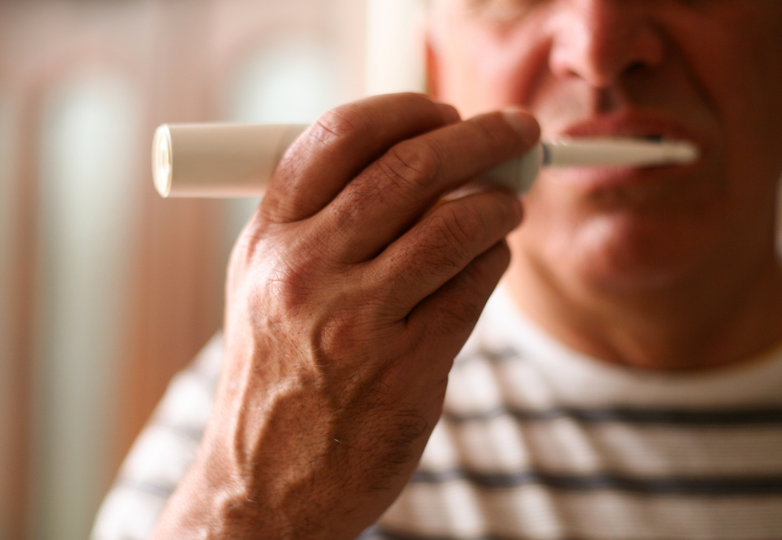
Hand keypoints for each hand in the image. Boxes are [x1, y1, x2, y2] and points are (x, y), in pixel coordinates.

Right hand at [151, 93, 539, 538]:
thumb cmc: (277, 373)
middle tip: (517, 131)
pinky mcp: (405, 367)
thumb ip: (321, 220)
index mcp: (269, 240)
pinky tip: (491, 260)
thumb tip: (415, 159)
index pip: (339, 137)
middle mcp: (306, 272)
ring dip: (498, 203)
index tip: (443, 109)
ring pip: (455, 225)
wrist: (264, 481)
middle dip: (479, 137)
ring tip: (509, 203)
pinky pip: (473, 288)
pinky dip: (494, 261)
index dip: (404, 110)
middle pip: (409, 169)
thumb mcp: (267, 286)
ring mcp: (356, 322)